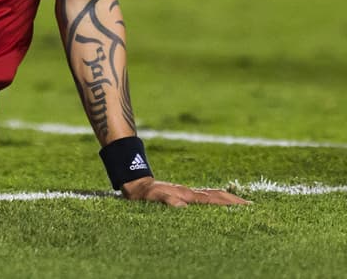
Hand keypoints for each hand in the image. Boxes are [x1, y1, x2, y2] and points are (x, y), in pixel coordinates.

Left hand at [120, 177, 250, 206]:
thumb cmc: (144, 193)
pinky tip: (221, 202)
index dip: (228, 202)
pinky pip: (205, 197)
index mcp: (187, 195)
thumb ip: (166, 200)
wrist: (136, 182)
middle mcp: (190, 193)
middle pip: (217, 195)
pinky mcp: (184, 195)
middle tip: (252, 205)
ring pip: (212, 195)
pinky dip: (217, 199)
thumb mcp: (152, 198)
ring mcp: (188, 193)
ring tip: (243, 203)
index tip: (246, 205)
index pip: (212, 199)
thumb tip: (182, 206)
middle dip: (234, 200)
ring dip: (228, 199)